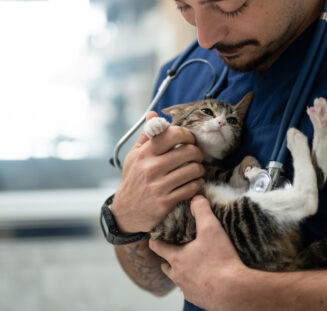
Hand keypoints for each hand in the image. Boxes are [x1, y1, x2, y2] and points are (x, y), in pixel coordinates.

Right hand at [111, 112, 205, 233]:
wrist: (127, 211)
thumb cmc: (133, 179)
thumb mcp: (134, 155)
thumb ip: (146, 135)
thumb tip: (153, 114)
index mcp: (144, 153)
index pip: (172, 134)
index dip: (187, 134)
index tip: (189, 140)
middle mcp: (151, 168)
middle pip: (188, 151)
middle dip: (197, 152)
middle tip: (196, 155)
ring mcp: (159, 186)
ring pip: (193, 170)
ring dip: (200, 169)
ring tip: (197, 169)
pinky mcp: (166, 202)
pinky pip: (192, 188)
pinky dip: (197, 184)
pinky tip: (194, 182)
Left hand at [149, 195, 246, 309]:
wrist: (234, 292)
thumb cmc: (221, 261)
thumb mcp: (211, 228)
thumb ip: (201, 210)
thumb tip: (196, 197)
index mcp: (176, 258)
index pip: (156, 246)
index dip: (156, 238)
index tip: (158, 233)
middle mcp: (178, 275)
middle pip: (165, 265)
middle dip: (169, 257)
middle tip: (178, 248)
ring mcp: (188, 289)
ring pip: (179, 279)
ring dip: (183, 271)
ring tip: (194, 263)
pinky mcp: (200, 299)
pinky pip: (193, 290)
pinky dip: (197, 283)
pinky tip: (208, 277)